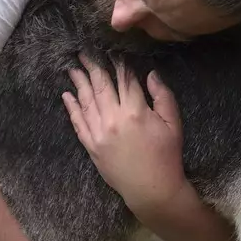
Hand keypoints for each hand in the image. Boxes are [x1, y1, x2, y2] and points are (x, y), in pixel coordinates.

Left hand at [63, 55, 186, 209]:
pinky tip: (66, 95)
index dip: (118, 63)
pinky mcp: (91, 146)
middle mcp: (114, 118)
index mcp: (136, 111)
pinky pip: (78, 122)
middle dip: (92, 66)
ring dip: (78, 82)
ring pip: (86, 100)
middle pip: (101, 85)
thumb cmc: (166, 156)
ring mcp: (99, 132)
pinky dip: (71, 107)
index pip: (125, 79)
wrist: (151, 189)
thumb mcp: (173, 124)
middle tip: (83, 52)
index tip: (111, 51)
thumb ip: (163, 96)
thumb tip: (150, 74)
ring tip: (72, 67)